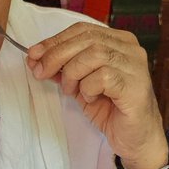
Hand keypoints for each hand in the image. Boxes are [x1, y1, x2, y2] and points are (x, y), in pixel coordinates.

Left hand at [24, 23, 167, 168]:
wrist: (135, 138)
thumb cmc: (111, 110)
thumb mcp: (80, 85)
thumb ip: (63, 69)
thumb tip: (36, 58)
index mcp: (118, 41)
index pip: (83, 30)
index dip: (55, 40)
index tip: (33, 54)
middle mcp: (130, 48)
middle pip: (87, 39)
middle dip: (56, 55)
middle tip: (40, 72)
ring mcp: (135, 65)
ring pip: (94, 54)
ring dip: (72, 73)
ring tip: (70, 90)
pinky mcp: (135, 85)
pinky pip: (103, 77)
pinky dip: (88, 88)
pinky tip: (90, 98)